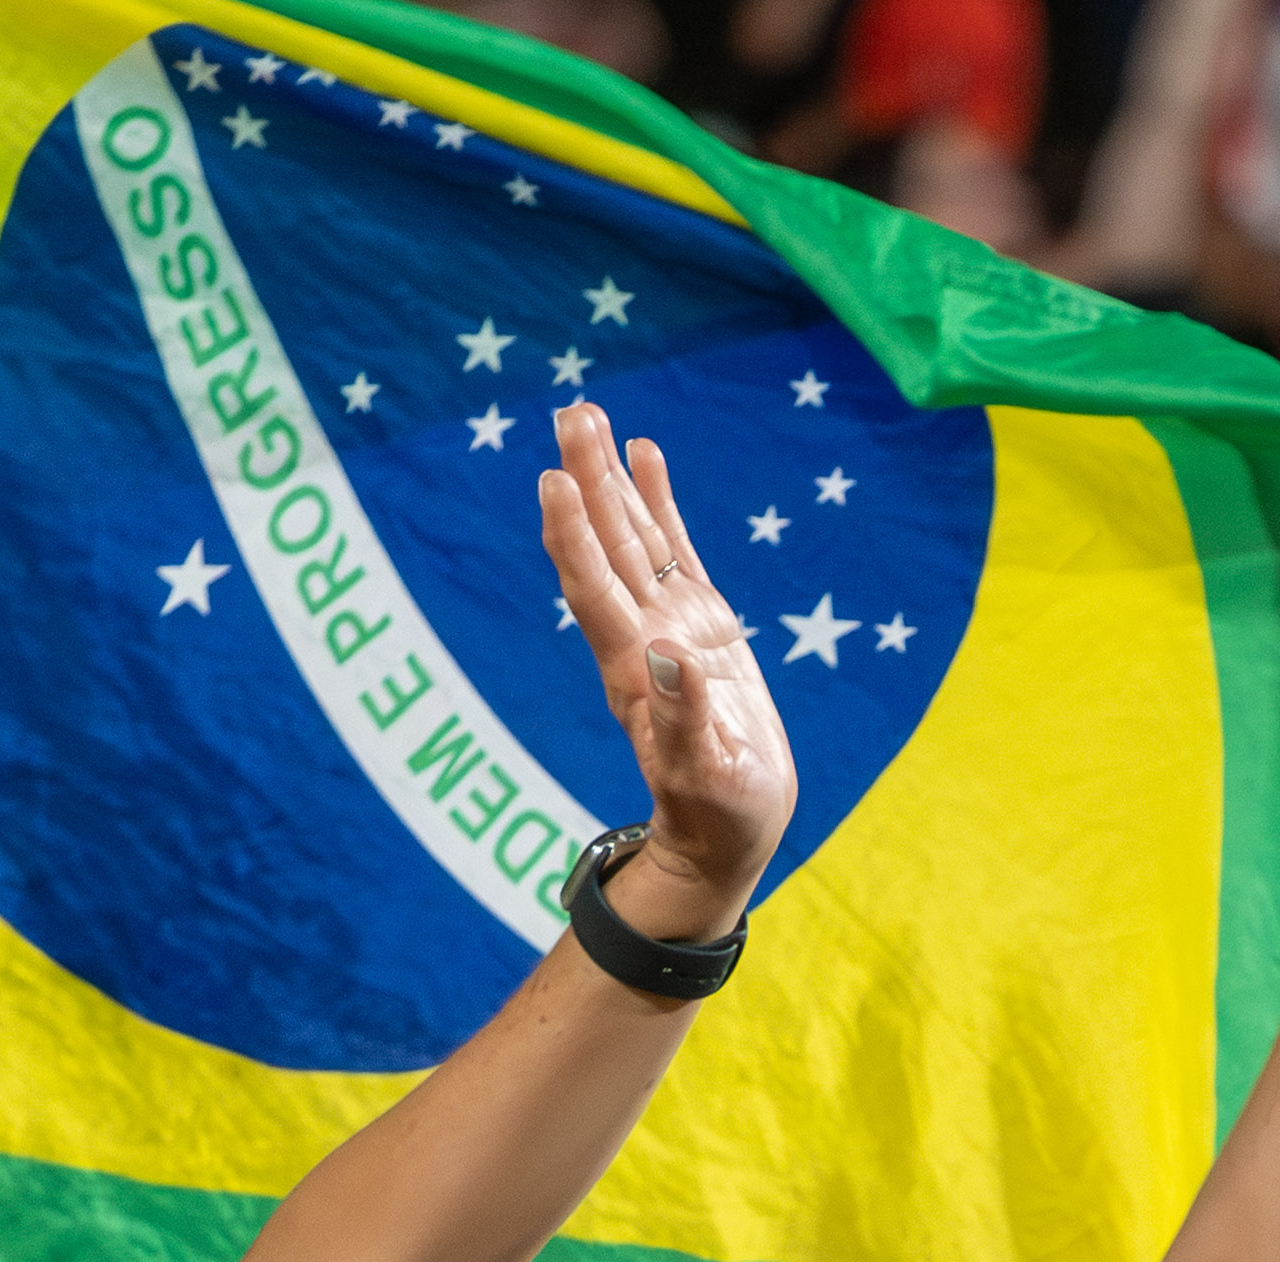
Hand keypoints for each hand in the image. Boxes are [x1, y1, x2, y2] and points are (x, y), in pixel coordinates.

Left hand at [540, 401, 796, 940]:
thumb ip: (686, 719)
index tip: (552, 480)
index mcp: (635, 670)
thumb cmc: (717, 815)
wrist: (727, 831)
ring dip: (611, 478)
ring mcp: (668, 624)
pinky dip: (657, 502)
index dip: (573, 537)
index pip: (594, 590)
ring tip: (591, 414)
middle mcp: (641, 635)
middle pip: (606, 544)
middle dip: (586, 479)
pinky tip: (644, 456)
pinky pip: (674, 549)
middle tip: (569, 411)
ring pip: (633, 536)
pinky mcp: (700, 625)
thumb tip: (670, 655)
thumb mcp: (708, 776)